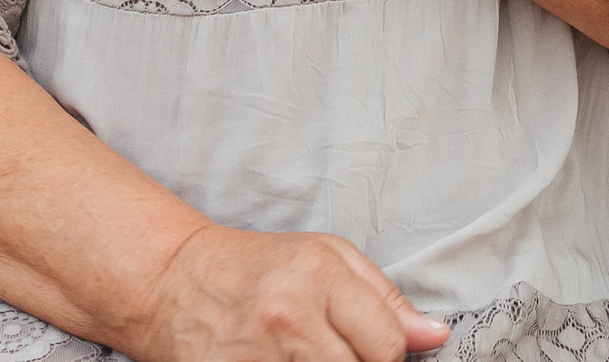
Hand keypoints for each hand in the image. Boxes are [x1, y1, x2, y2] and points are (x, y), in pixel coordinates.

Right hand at [130, 223, 451, 360]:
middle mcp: (288, 315)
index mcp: (319, 274)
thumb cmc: (258, 266)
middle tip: (342, 355)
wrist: (174, 281)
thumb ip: (384, 298)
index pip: (386, 344)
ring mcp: (256, 354)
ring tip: (315, 357)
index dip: (389, 357)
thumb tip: (434, 336)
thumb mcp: (326, 257)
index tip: (376, 352)